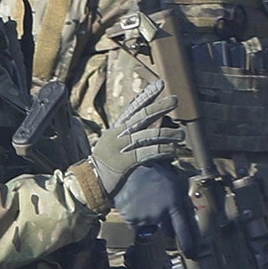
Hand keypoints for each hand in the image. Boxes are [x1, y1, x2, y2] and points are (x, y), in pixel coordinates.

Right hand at [88, 80, 183, 194]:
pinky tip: (172, 150)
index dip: (146, 96)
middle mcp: (117, 135)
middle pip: (141, 116)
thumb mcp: (111, 146)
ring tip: (180, 135)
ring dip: (167, 134)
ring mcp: (120, 147)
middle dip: (159, 106)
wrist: (86, 183)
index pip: (132, 109)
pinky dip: (161, 150)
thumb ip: (126, 137)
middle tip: (175, 99)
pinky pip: (146, 153)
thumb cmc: (103, 167)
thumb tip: (145, 129)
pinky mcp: (124, 162)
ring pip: (147, 135)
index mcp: (115, 130)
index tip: (159, 85)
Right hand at [113, 163, 200, 257]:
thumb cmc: (156, 175)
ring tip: (146, 203)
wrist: (131, 168)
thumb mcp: (175, 185)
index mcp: (173, 206)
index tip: (192, 254)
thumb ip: (181, 202)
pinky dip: (136, 217)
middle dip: (164, 225)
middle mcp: (159, 215)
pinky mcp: (130, 219)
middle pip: (164, 231)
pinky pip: (135, 224)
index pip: (183, 230)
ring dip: (148, 220)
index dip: (188, 244)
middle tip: (158, 209)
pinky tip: (136, 204)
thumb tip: (188, 216)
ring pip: (149, 228)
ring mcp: (144, 219)